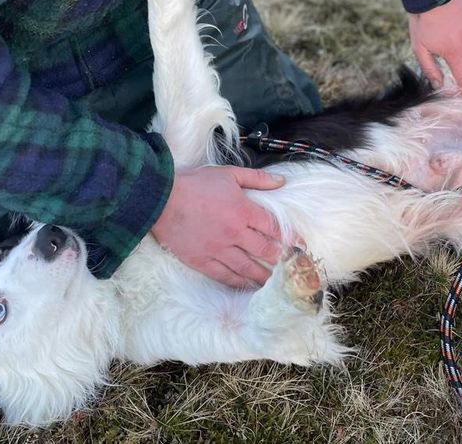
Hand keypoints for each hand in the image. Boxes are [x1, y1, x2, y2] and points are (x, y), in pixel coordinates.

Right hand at [151, 166, 285, 287]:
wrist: (160, 199)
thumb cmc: (194, 184)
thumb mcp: (228, 174)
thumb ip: (257, 179)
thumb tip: (281, 182)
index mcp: (243, 210)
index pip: (274, 228)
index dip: (290, 237)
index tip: (301, 245)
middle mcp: (234, 233)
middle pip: (265, 251)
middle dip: (282, 260)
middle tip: (293, 267)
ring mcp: (218, 250)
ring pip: (248, 268)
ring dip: (265, 276)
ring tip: (277, 282)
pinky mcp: (202, 261)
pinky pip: (225, 276)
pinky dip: (239, 283)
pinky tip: (249, 286)